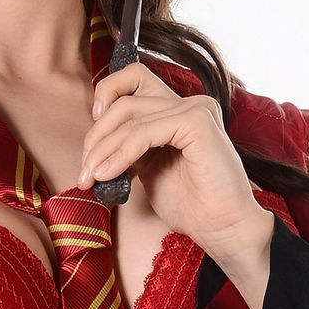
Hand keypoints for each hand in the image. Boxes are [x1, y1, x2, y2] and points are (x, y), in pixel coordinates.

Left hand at [78, 64, 278, 282]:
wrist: (222, 229)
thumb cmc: (191, 206)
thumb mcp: (149, 170)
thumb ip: (129, 148)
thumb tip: (94, 146)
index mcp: (177, 110)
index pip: (133, 79)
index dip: (105, 98)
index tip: (92, 141)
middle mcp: (188, 104)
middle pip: (125, 99)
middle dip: (96, 136)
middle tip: (85, 171)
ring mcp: (195, 108)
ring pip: (130, 114)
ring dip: (103, 148)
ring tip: (92, 178)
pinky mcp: (197, 121)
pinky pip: (144, 131)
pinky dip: (121, 153)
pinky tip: (109, 175)